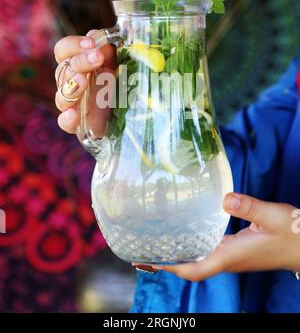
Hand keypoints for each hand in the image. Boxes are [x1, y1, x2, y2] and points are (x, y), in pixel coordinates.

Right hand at [54, 30, 115, 133]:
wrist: (127, 114)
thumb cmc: (119, 83)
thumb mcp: (117, 64)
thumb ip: (110, 52)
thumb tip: (104, 41)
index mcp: (75, 64)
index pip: (63, 50)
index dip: (73, 45)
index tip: (92, 43)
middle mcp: (70, 83)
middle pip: (64, 70)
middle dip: (80, 62)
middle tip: (98, 57)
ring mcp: (73, 105)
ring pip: (62, 95)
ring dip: (72, 86)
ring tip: (84, 81)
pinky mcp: (79, 125)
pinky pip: (64, 123)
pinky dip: (67, 119)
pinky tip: (74, 114)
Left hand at [133, 193, 299, 279]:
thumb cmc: (294, 234)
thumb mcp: (273, 215)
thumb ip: (249, 207)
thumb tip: (223, 198)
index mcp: (233, 255)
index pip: (197, 268)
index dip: (173, 267)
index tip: (152, 260)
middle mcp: (229, 258)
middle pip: (192, 265)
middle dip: (168, 261)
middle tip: (145, 248)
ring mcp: (232, 255)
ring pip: (199, 258)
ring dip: (179, 252)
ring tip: (159, 238)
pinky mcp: (236, 248)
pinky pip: (209, 248)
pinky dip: (194, 243)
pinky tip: (188, 230)